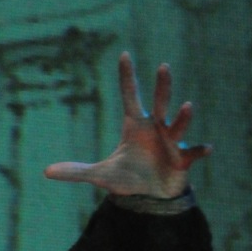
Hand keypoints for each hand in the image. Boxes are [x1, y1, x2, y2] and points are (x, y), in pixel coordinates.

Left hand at [44, 53, 211, 198]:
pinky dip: (199, 150)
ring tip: (186, 105)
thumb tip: (45, 172)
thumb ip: (75, 172)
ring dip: (182, 117)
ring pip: (178, 125)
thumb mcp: (100, 175)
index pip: (130, 97)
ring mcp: (171, 142)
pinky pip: (193, 153)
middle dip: (162, 86)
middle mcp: (156, 129)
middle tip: (162, 66)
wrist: (151, 196)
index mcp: (136, 126)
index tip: (124, 54)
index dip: (127, 77)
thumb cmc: (129, 178)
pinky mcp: (183, 160)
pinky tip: (206, 148)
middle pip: (159, 102)